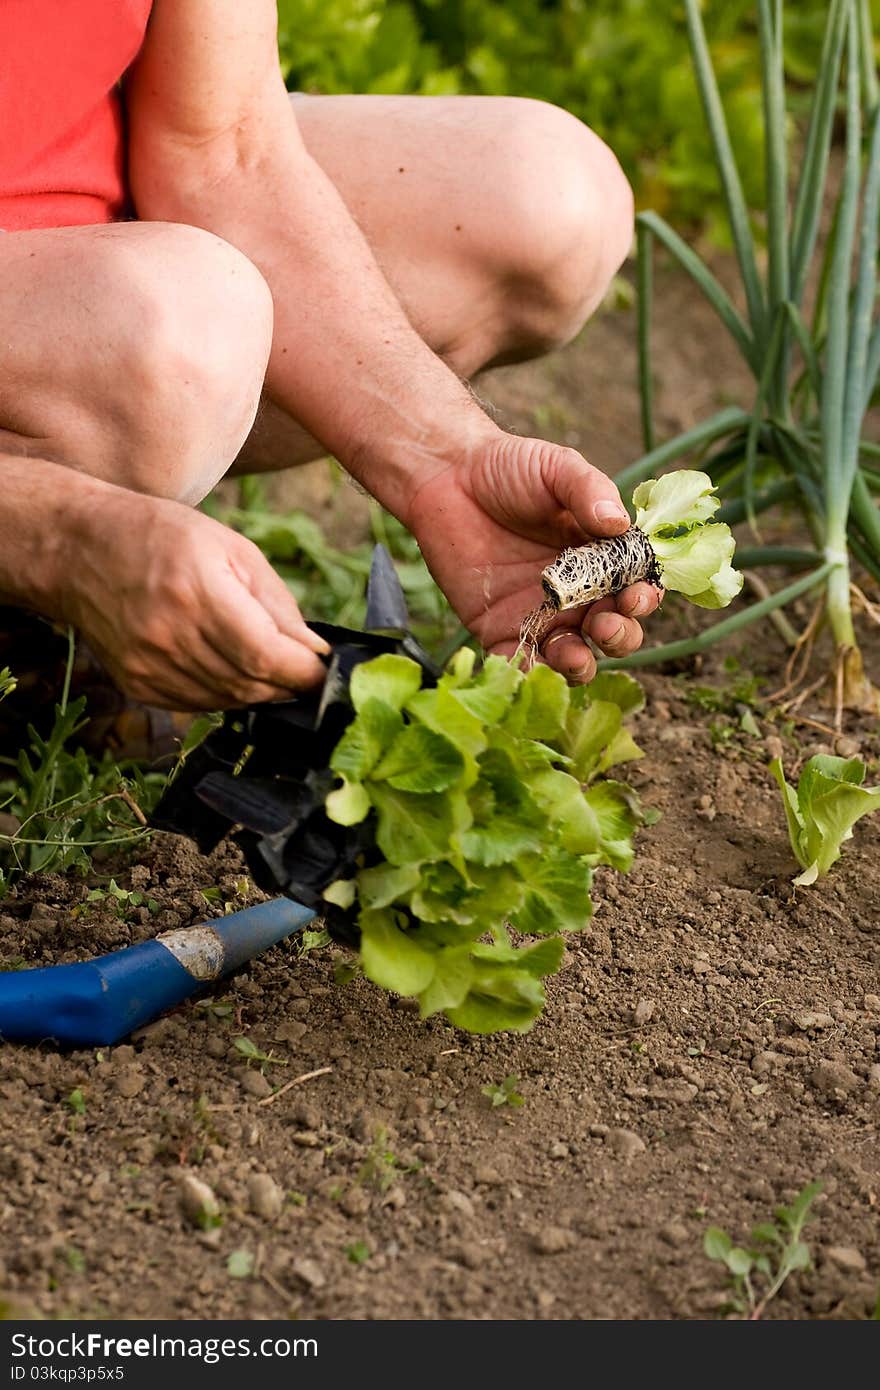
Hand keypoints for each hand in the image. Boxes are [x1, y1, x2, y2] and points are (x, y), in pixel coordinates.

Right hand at [62, 491, 328, 708]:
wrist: (80, 550)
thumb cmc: (163, 536)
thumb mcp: (232, 548)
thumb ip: (277, 603)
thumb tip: (315, 651)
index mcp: (197, 592)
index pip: (265, 655)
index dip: (304, 672)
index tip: (324, 669)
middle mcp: (169, 635)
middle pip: (250, 684)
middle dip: (288, 683)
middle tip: (303, 668)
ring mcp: (148, 665)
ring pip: (228, 701)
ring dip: (259, 690)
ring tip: (268, 664)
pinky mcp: (137, 684)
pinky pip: (198, 706)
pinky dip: (226, 694)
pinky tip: (230, 669)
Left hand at [406, 431, 661, 682]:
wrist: (446, 476)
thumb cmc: (510, 468)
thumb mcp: (557, 469)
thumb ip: (590, 492)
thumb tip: (620, 522)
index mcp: (602, 559)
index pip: (635, 589)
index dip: (642, 598)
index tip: (635, 595)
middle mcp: (578, 594)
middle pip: (613, 632)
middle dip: (618, 636)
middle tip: (605, 624)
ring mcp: (541, 616)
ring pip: (573, 657)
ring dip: (580, 665)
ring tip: (574, 654)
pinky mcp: (500, 630)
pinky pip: (519, 665)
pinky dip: (527, 676)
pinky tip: (530, 673)